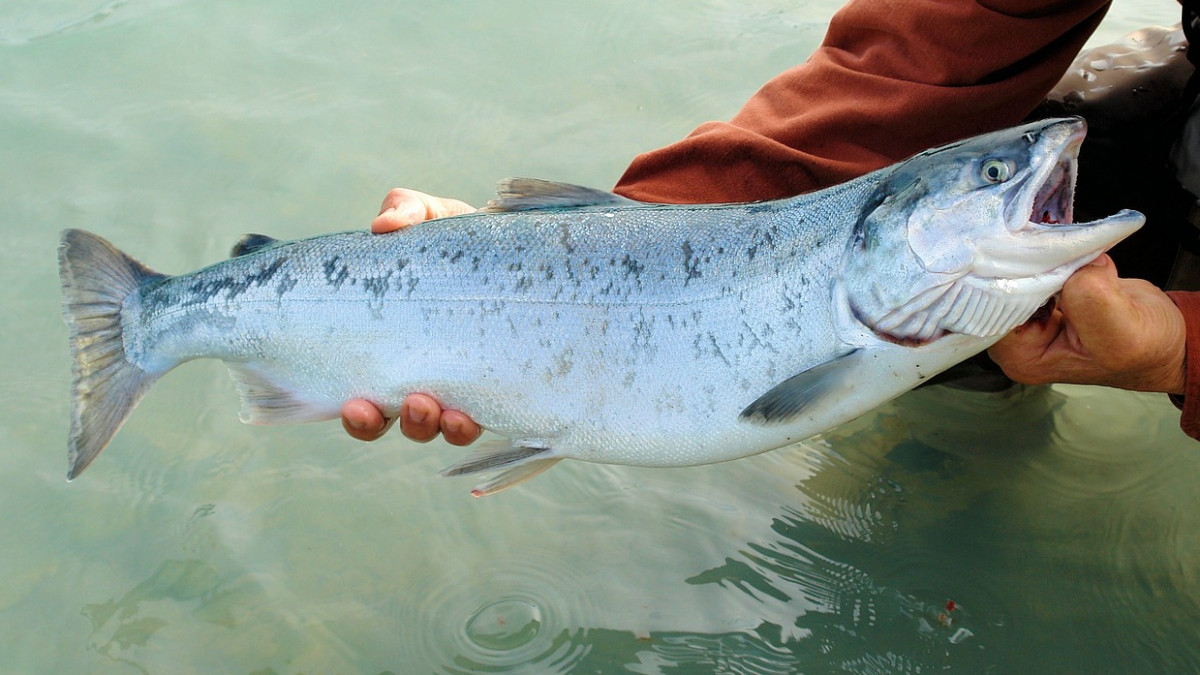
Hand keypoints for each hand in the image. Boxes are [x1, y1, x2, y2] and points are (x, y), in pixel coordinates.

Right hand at [340, 188, 482, 443]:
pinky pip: (487, 416)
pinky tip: (472, 414)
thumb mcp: (431, 218)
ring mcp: (465, 383)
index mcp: (397, 349)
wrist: (520, 247)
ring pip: (442, 427)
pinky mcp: (502, 383)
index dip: (359, 414)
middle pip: (403, 422)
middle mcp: (426, 375)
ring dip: (438, 426)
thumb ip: (406, 211)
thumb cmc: (462, 238)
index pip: (367, 396)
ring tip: (443, 413)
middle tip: (411, 406)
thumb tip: (384, 225)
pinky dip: (474, 420)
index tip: (355, 404)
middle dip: (403, 423)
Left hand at [988, 255, 1185, 393]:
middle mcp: (1017, 339)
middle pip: (999, 291)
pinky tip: (1070, 250)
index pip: (992, 311)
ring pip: (1016, 274)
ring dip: (1040, 255)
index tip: (1028, 254)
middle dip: (1022, 263)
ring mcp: (1028, 316)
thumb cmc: (1144, 347)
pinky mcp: (1044, 294)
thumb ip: (1088, 296)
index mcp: (1022, 357)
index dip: (1007, 280)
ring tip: (1059, 244)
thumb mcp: (1118, 328)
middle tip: (1043, 240)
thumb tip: (1073, 263)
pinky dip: (1053, 253)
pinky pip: (1036, 266)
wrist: (1164, 338)